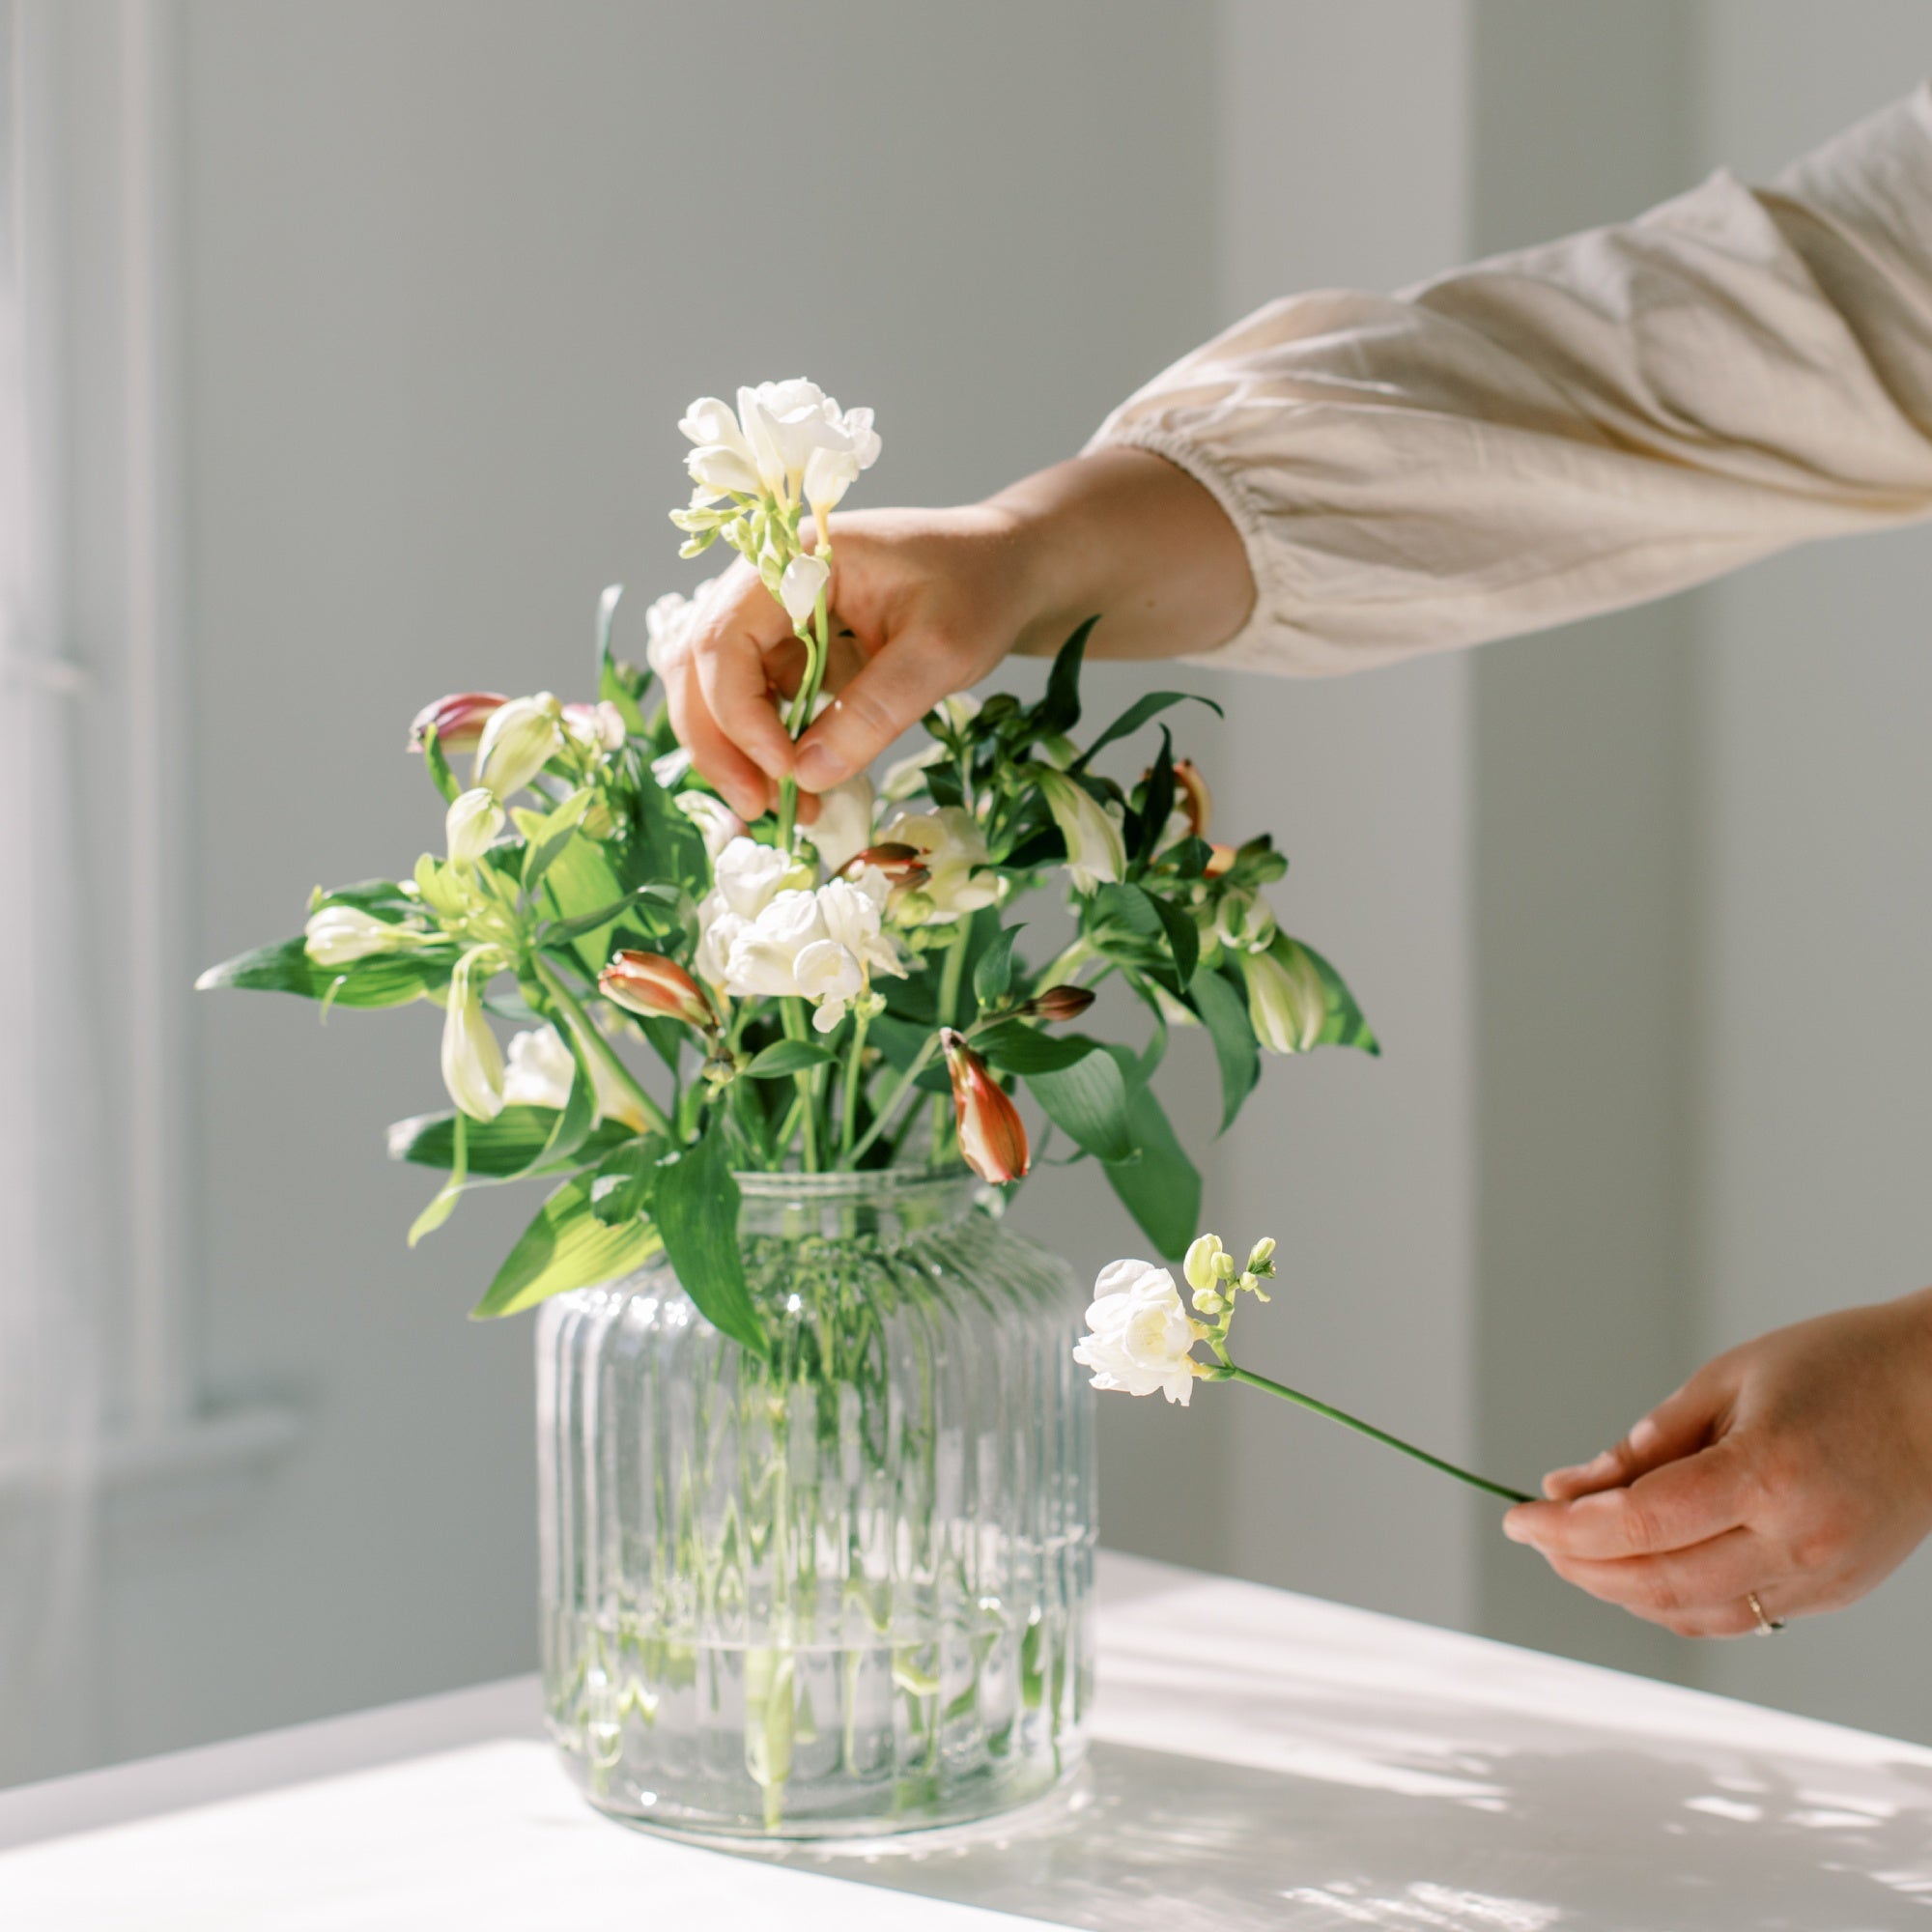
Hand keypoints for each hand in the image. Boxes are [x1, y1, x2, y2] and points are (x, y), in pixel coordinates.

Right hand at [657, 448, 1253, 820]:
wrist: (1008, 570)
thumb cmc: (981, 589)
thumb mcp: (942, 651)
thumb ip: (875, 708)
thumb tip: (807, 776)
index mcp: (795, 558)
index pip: (724, 639)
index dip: (741, 714)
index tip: (788, 772)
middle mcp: (767, 583)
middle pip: (699, 667)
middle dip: (720, 744)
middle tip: (759, 810)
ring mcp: (774, 619)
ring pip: (714, 691)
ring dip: (735, 753)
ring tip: (781, 809)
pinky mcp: (790, 652)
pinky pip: (755, 704)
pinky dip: (765, 750)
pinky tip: (801, 789)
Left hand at [1503, 1289, 1931, 1634]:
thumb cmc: (1839, 1367)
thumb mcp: (1726, 1381)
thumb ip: (1647, 1443)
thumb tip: (1570, 1488)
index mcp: (1766, 1474)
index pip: (1638, 1524)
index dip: (1563, 1529)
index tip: (1517, 1517)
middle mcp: (1796, 1540)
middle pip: (1656, 1581)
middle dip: (1579, 1565)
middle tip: (1537, 1535)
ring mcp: (1821, 1579)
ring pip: (1692, 1613)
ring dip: (1618, 1591)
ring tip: (1574, 1553)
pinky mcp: (1834, 1595)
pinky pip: (1735, 1617)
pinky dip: (1673, 1603)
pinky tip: (1637, 1573)